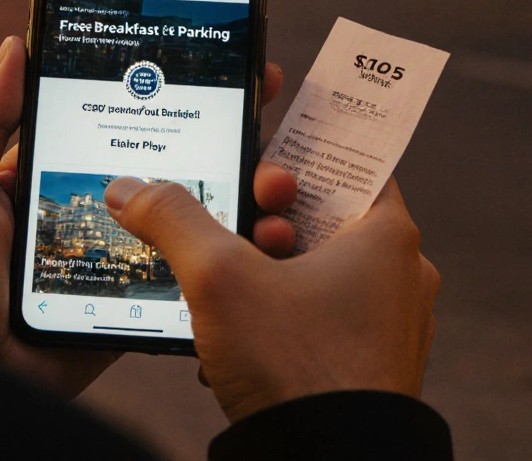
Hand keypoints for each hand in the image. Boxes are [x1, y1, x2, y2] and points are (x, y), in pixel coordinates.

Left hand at [0, 36, 295, 397]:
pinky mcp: (144, 303)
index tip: (227, 63)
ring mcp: (129, 255)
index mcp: (62, 171)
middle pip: (179, 161)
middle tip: (270, 107)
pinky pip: (196, 277)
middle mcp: (105, 207)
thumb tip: (15, 45)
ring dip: (248, 196)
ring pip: (200, 218)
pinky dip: (235, 261)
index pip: (127, 120)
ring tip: (277, 185)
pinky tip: (272, 243)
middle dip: (233, 135)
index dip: (176, 91)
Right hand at [104, 175, 438, 421]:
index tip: (254, 178)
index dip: (293, 163)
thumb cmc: (297, 367)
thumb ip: (173, 220)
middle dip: (263, 230)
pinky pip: (316, 324)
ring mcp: (387, 327)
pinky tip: (237, 345)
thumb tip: (131, 189)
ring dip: (263, 280)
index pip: (344, 166)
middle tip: (232, 243)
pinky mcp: (367, 369)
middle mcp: (400, 276)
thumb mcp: (219, 277)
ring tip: (229, 301)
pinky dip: (276, 325)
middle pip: (321, 222)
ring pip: (313, 276)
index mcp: (388, 236)